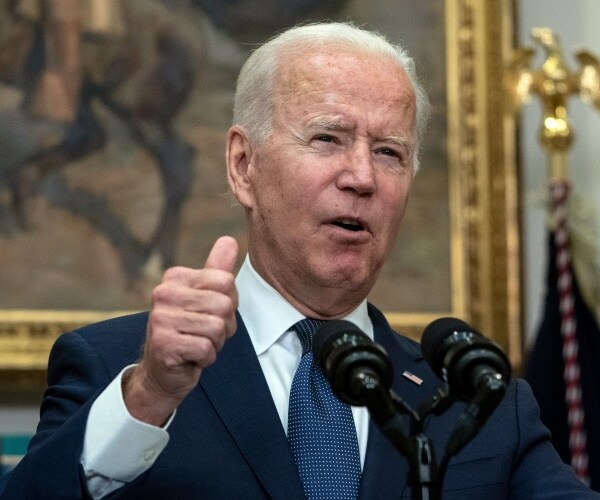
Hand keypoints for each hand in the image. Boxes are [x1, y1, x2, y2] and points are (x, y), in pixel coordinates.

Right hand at [123, 236, 238, 424]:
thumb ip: (217, 270)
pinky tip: (191, 356)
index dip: (229, 303)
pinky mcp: (163, 344)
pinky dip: (205, 357)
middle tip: (205, 333)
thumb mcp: (206, 297)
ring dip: (215, 343)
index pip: (227, 282)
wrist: (163, 371)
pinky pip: (205, 348)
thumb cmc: (190, 331)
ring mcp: (160, 318)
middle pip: (224, 305)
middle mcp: (164, 293)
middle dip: (224, 326)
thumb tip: (230, 240)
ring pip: (216, 328)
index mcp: (175, 277)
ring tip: (197, 344)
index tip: (211, 313)